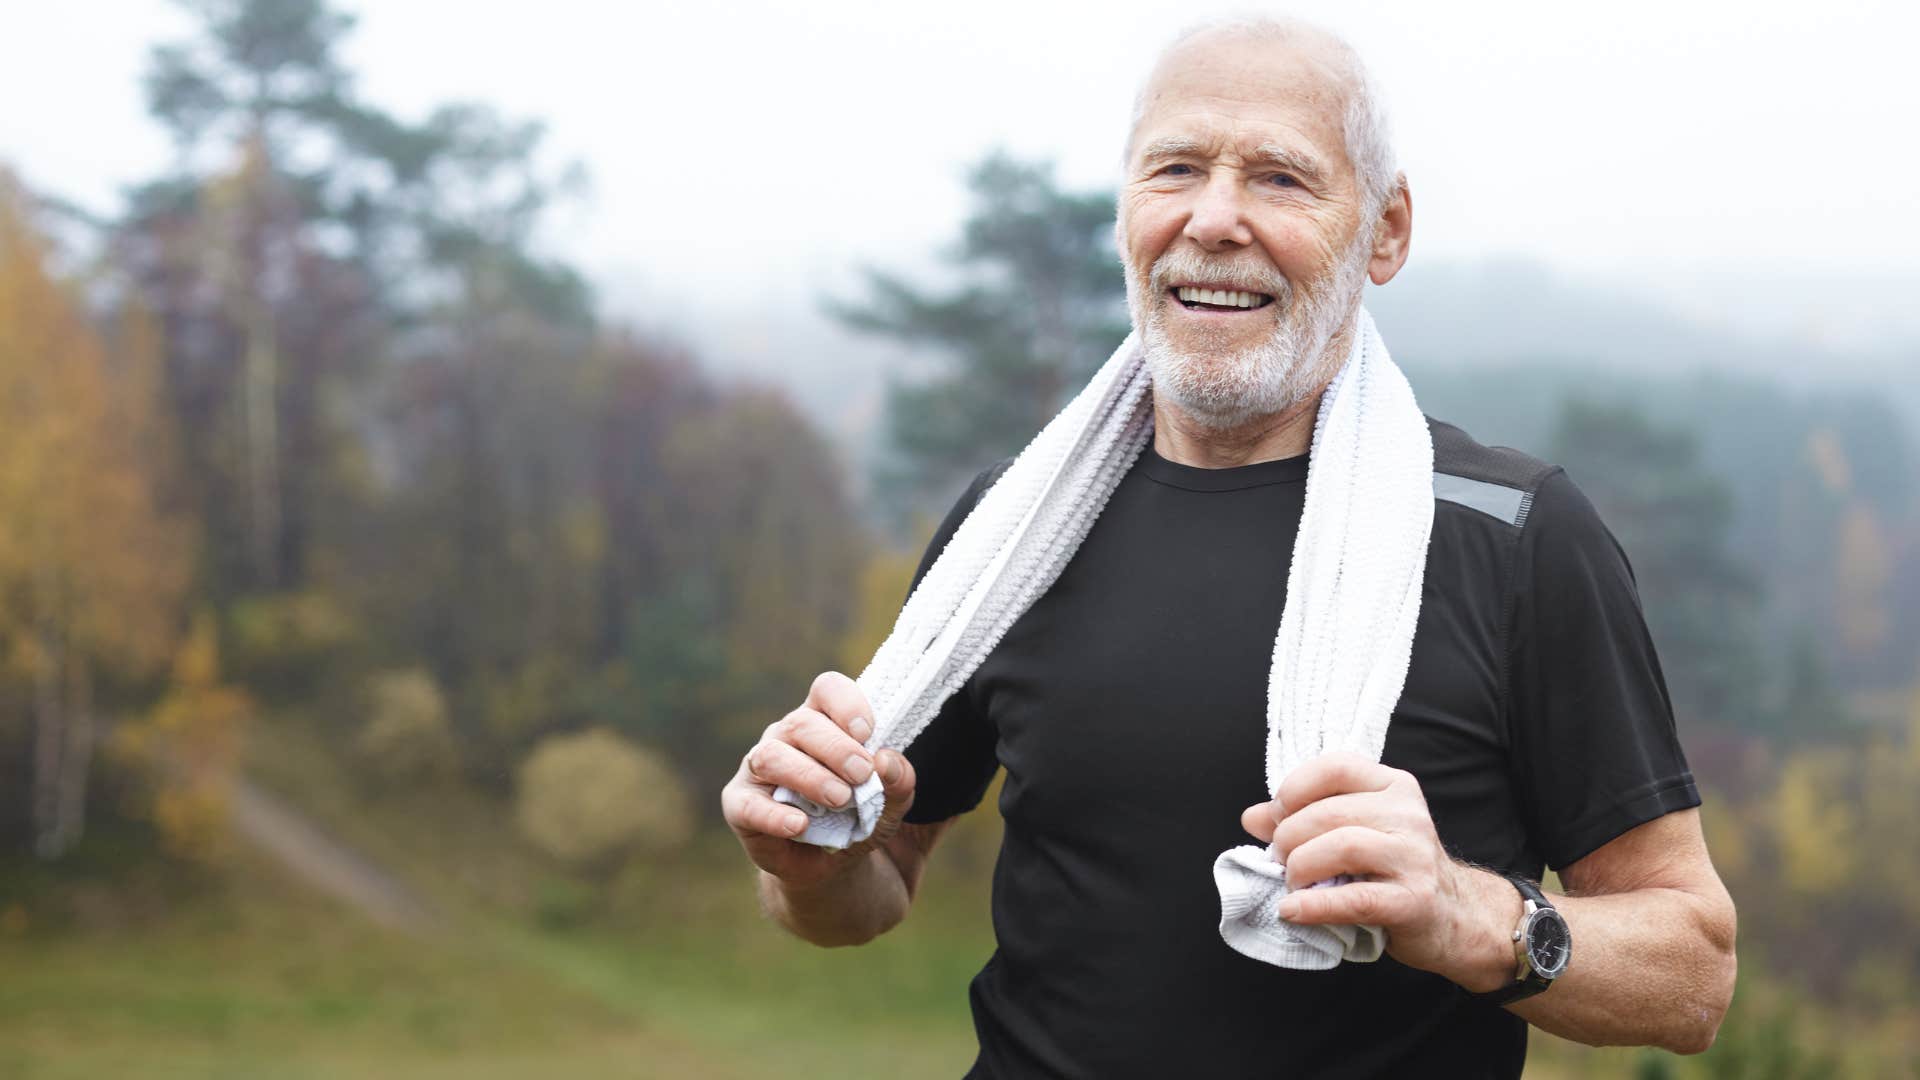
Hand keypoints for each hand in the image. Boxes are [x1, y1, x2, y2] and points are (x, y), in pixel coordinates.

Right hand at [721, 671, 917, 888]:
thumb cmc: (857, 818)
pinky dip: (774, 815)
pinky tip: (800, 825)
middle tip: (862, 775)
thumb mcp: (891, 803)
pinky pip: (749, 805)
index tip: (868, 734)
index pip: (827, 690)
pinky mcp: (740, 805)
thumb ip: (898, 780)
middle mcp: (785, 737)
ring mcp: (758, 768)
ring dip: (809, 776)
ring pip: (772, 755)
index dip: (847, 705)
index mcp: (822, 722)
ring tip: (840, 800)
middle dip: (836, 748)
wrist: (830, 866)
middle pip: (801, 722)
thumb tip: (886, 761)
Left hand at [1238, 751, 1513, 984]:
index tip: (1277, 815)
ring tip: (1291, 883)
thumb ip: (1303, 819)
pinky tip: (1292, 911)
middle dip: (1289, 838)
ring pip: (1342, 847)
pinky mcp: (1414, 900)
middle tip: (1280, 860)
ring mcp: (1414, 857)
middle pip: (1330, 813)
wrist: (1454, 917)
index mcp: (1393, 786)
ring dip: (1301, 867)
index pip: (1336, 767)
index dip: (1295, 789)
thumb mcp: (1354, 832)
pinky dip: (1314, 906)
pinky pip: (1355, 899)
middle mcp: (1408, 815)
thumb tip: (1252, 817)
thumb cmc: (1393, 870)